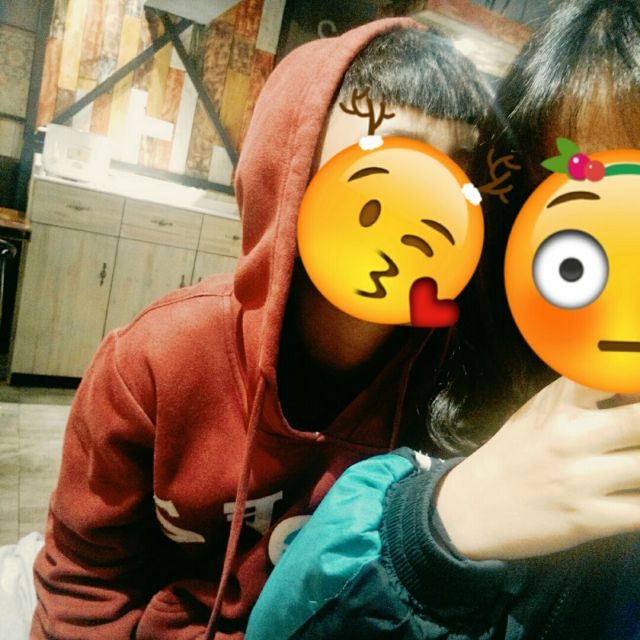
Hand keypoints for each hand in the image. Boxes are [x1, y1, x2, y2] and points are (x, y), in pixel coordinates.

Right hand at [436, 377, 639, 559]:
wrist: (471, 508)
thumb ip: (579, 397)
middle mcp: (568, 437)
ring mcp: (579, 479)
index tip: (632, 392)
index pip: (608, 375)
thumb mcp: (535, 412)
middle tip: (636, 435)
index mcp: (556, 405)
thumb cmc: (510, 457)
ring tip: (632, 463)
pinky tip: (633, 495)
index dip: (632, 379)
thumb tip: (630, 389)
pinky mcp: (587, 519)